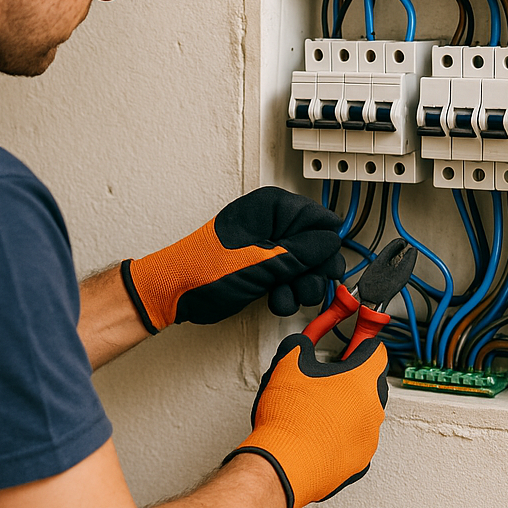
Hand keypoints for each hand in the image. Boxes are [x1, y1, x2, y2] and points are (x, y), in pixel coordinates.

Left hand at [121, 187, 344, 333]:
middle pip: (317, 246)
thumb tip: (332, 243)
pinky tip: (274, 300)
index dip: (326, 244)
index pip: (319, 218)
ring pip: (307, 268)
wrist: (175, 294)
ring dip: (301, 288)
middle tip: (306, 286)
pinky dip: (287, 294)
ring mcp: (269, 248)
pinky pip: (291, 281)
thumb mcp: (261, 261)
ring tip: (283, 295)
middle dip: (314, 272)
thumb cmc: (202, 269)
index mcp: (271, 207)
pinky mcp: (265, 270)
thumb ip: (302, 252)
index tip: (326, 265)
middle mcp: (272, 223)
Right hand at [224, 333, 388, 507]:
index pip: (376, 351)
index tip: (355, 343)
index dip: (362, 343)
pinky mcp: (359, 462)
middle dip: (353, 378)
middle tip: (327, 377)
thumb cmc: (288, 419)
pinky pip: (355, 440)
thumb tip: (303, 342)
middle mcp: (373, 409)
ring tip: (316, 410)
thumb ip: (301, 344)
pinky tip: (318, 433)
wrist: (282, 466)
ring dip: (346, 408)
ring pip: (363, 414)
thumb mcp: (288, 364)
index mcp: (362, 380)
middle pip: (371, 383)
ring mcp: (369, 439)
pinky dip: (342, 435)